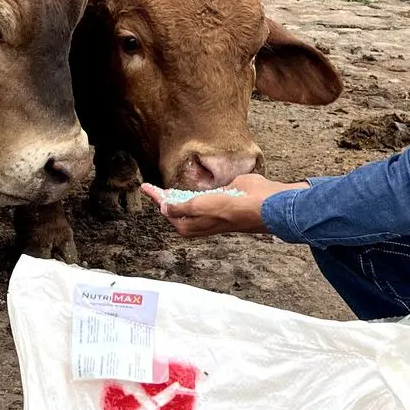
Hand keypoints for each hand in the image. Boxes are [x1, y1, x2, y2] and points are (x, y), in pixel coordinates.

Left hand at [140, 173, 301, 236]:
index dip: (157, 198)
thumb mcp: (203, 207)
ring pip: (188, 201)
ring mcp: (211, 208)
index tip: (146, 186)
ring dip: (176, 195)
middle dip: (163, 199)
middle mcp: (200, 218)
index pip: (169, 210)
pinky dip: (193, 190)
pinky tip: (188, 185)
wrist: (263, 204)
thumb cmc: (235, 210)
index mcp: (193, 224)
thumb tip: (166, 208)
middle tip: (150, 186)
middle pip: (176, 207)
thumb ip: (183, 207)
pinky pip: (203, 194)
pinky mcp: (222, 197)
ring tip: (163, 187)